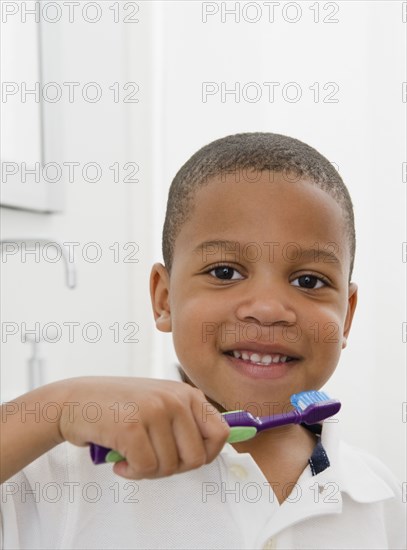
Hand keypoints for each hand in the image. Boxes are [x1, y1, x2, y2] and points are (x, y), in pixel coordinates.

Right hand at [59, 376, 229, 479]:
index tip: (184, 458)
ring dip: (148, 470)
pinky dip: (131, 472)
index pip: (220, 433)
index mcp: (187, 393)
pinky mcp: (132, 427)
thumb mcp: (160, 403)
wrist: (75, 400)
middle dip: (173, 467)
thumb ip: (186, 421)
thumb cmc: (119, 406)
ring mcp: (154, 410)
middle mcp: (175, 399)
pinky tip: (120, 459)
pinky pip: (145, 469)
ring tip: (132, 454)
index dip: (207, 454)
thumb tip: (216, 447)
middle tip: (151, 459)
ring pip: (169, 467)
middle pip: (196, 458)